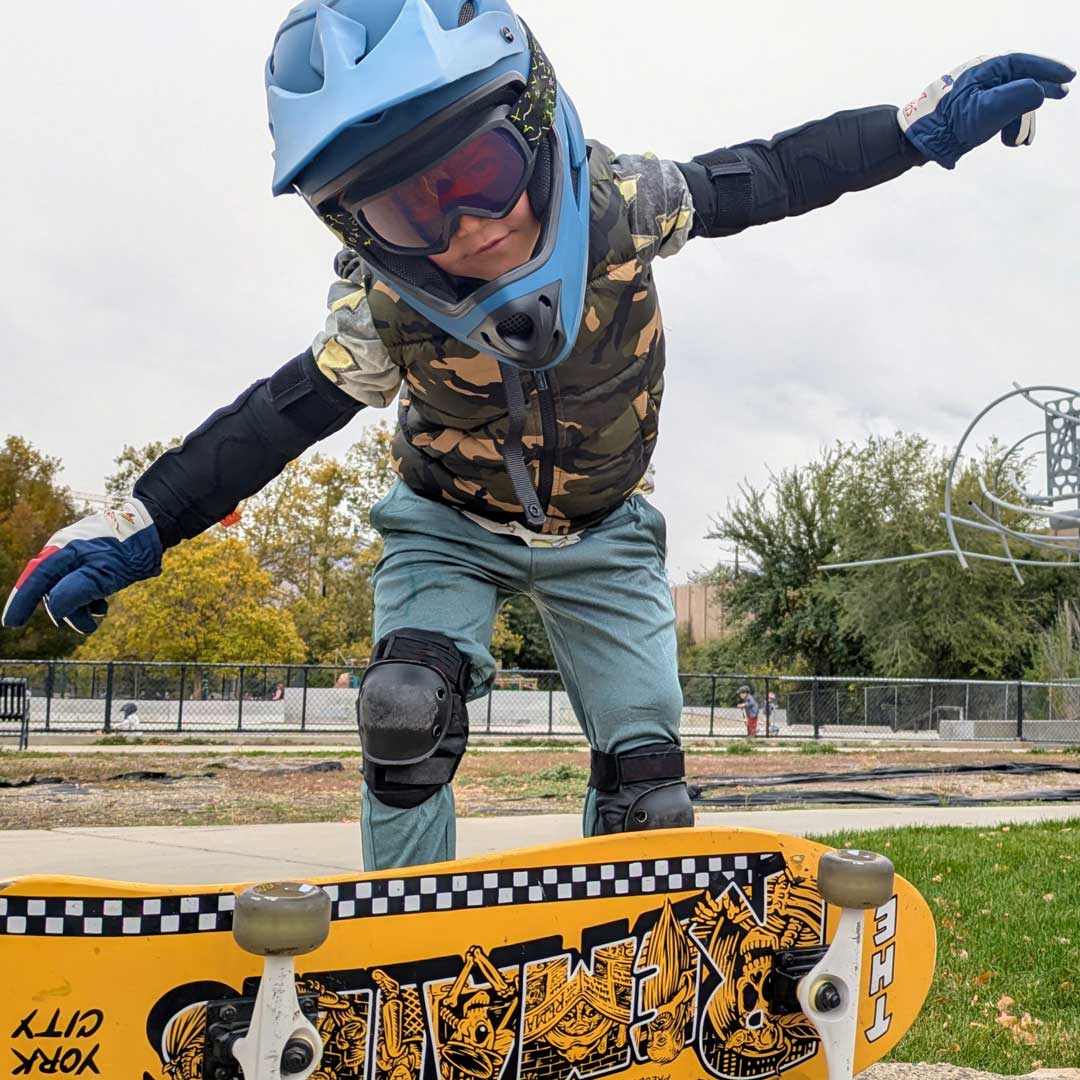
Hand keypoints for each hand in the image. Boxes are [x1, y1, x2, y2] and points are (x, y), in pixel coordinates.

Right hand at [2, 498, 161, 633]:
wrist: (155, 527)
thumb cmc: (129, 550)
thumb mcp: (103, 575)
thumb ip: (75, 591)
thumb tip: (54, 608)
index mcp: (62, 551)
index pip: (35, 579)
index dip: (21, 602)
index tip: (11, 624)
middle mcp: (65, 551)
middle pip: (53, 588)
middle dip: (67, 610)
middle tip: (88, 627)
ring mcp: (78, 554)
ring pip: (69, 587)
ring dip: (81, 606)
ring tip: (100, 614)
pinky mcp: (92, 558)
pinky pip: (82, 582)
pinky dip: (89, 597)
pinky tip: (102, 606)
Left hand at [899, 53, 1074, 167]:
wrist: (922, 141)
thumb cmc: (951, 123)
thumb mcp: (986, 110)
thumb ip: (1016, 97)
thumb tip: (1040, 90)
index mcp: (986, 70)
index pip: (1024, 63)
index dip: (1048, 69)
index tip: (1069, 77)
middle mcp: (983, 79)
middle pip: (1021, 80)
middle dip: (1042, 89)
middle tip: (1063, 94)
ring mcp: (979, 95)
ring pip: (1012, 101)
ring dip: (1021, 120)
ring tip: (1019, 142)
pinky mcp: (974, 112)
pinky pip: (1001, 114)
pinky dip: (1009, 126)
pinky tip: (1011, 142)